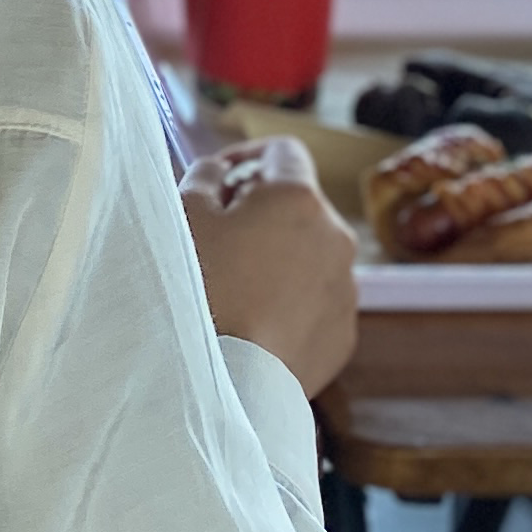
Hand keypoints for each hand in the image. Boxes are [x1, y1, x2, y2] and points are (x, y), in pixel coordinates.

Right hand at [180, 136, 359, 397]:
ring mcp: (346, 289)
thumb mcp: (185, 215)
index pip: (284, 151)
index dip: (249, 155)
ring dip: (278, 256)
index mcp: (299, 198)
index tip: (222, 176)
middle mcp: (336, 236)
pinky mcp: (343, 335)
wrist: (225, 380)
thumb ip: (206, 177)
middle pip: (299, 205)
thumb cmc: (200, 289)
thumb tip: (221, 174)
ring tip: (234, 286)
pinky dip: (290, 301)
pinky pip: (316, 301)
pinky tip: (253, 322)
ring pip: (310, 254)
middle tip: (218, 234)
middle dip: (262, 210)